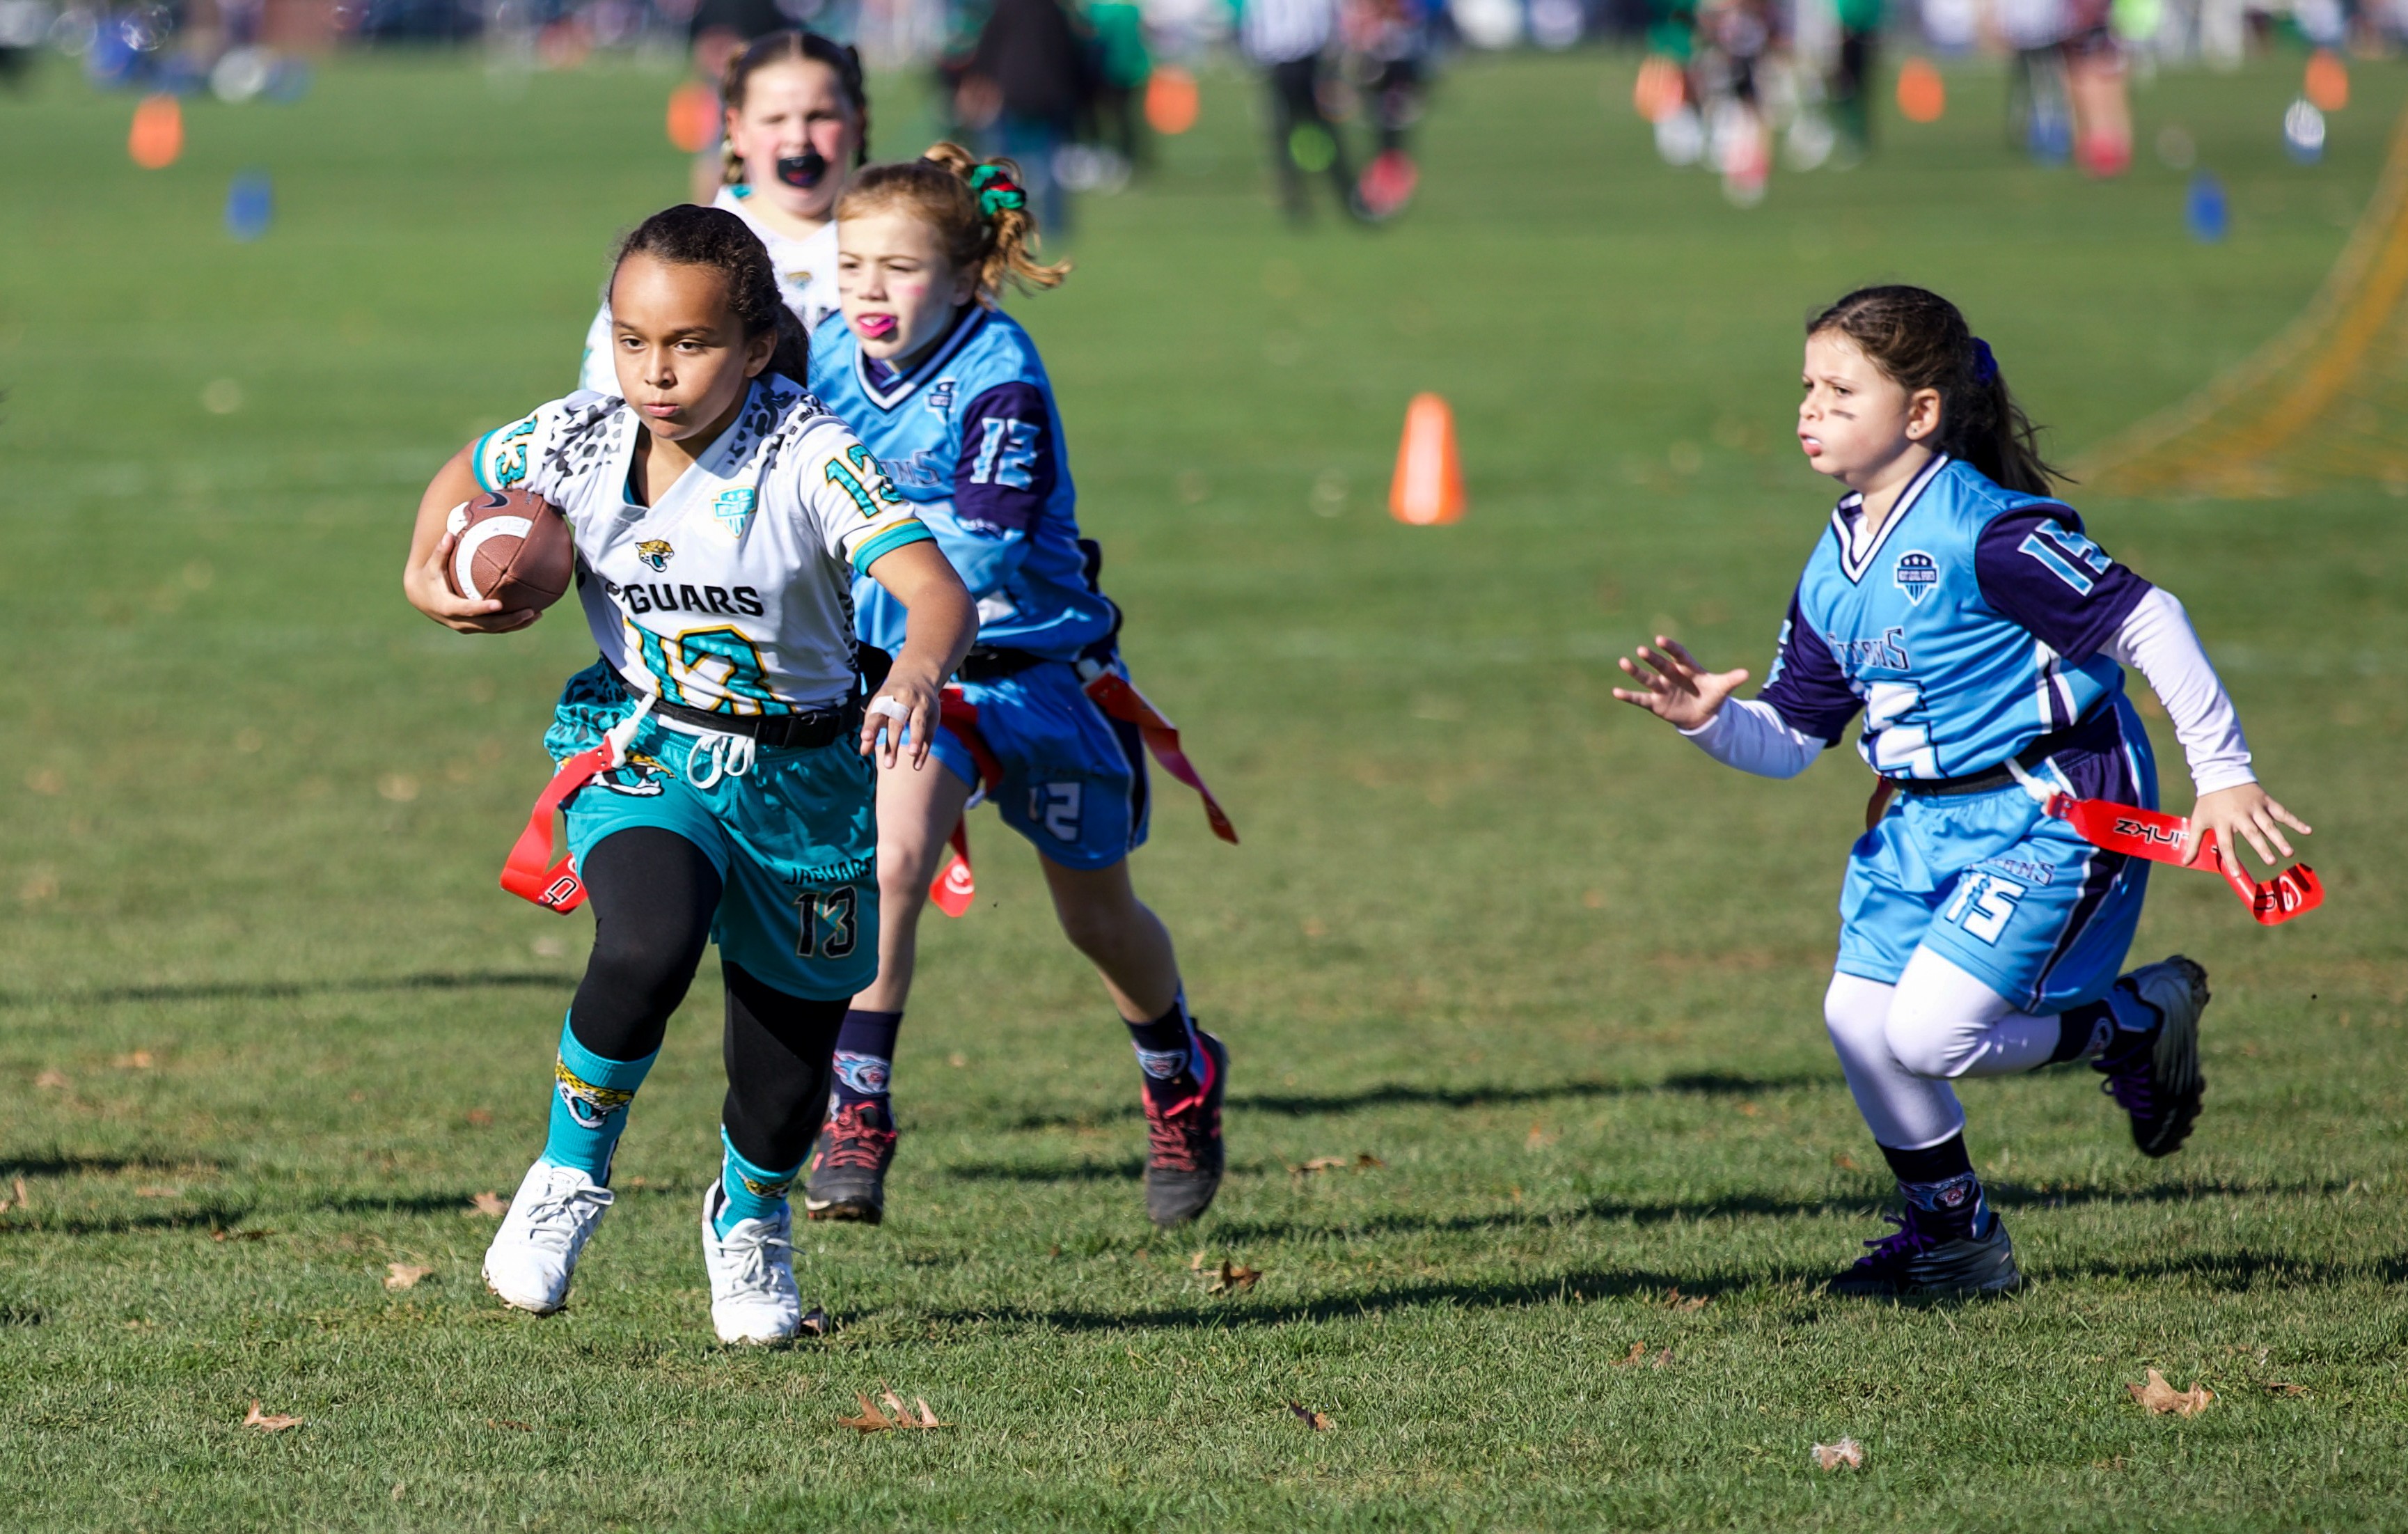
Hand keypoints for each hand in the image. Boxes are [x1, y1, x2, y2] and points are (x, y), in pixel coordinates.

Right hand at [404, 530, 539, 634]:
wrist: (421, 598)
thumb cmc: (428, 578)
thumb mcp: (431, 566)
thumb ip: (441, 552)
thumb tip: (449, 534)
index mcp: (447, 607)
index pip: (467, 610)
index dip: (483, 609)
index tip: (499, 605)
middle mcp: (458, 621)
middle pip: (487, 625)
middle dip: (509, 621)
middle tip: (530, 611)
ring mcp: (467, 627)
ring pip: (494, 630)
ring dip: (516, 625)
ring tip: (537, 615)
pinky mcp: (474, 627)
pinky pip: (496, 628)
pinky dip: (512, 624)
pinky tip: (531, 616)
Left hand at [859, 662, 943, 769]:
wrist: (918, 674)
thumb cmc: (893, 697)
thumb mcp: (880, 707)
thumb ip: (871, 729)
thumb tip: (863, 752)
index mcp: (887, 696)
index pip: (877, 712)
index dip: (871, 725)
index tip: (866, 738)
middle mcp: (904, 699)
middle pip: (898, 720)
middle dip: (892, 742)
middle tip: (888, 765)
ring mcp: (921, 705)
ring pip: (918, 723)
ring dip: (915, 739)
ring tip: (911, 754)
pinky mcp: (934, 713)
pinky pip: (930, 734)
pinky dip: (924, 751)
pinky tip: (916, 765)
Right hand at [1611, 636, 1750, 730]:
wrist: (1702, 715)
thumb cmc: (1711, 696)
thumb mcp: (1722, 688)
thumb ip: (1731, 679)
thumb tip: (1746, 674)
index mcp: (1687, 667)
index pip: (1678, 654)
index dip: (1670, 648)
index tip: (1661, 640)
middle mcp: (1671, 675)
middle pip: (1660, 664)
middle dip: (1651, 659)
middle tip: (1642, 650)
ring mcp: (1661, 688)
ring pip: (1646, 678)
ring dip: (1635, 671)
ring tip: (1623, 662)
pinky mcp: (1655, 703)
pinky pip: (1640, 698)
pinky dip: (1628, 695)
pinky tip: (1616, 691)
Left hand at [2189, 782, 2310, 872]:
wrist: (2221, 774)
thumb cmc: (2209, 802)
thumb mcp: (2198, 820)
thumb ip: (2194, 842)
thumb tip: (2185, 863)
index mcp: (2222, 822)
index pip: (2226, 844)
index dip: (2231, 859)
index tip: (2237, 874)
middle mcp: (2239, 815)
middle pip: (2251, 834)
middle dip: (2261, 847)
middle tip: (2271, 862)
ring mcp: (2254, 807)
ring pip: (2269, 824)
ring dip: (2280, 838)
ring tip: (2289, 852)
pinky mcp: (2265, 800)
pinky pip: (2282, 812)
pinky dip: (2295, 821)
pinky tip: (2307, 831)